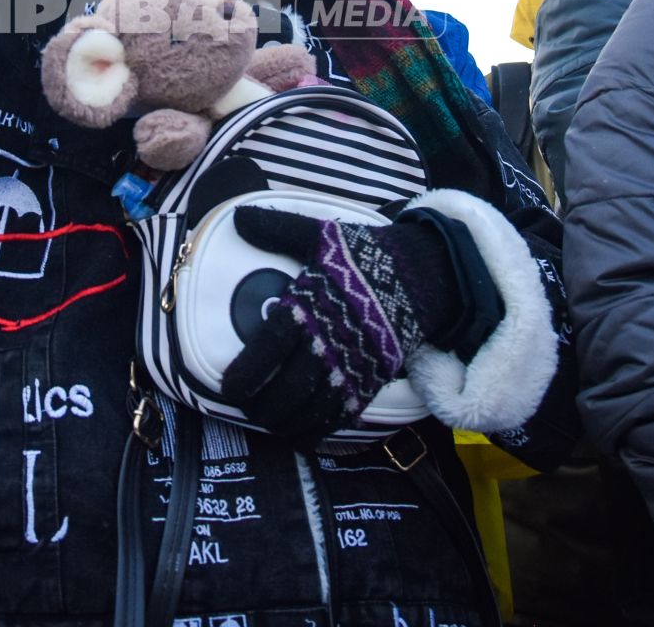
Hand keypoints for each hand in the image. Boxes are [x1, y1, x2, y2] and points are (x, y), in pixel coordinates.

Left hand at [219, 207, 459, 444]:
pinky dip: (317, 431)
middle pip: (286, 389)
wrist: (426, 274)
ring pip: (311, 409)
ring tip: (266, 422)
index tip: (227, 386)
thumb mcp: (322, 235)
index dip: (246, 373)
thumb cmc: (368, 255)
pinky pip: (340, 416)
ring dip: (284, 422)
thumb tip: (237, 218)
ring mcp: (352, 366)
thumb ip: (277, 229)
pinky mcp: (371, 380)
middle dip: (259, 406)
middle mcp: (328, 343)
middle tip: (243, 407)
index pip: (269, 348)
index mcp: (310, 306)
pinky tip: (299, 434)